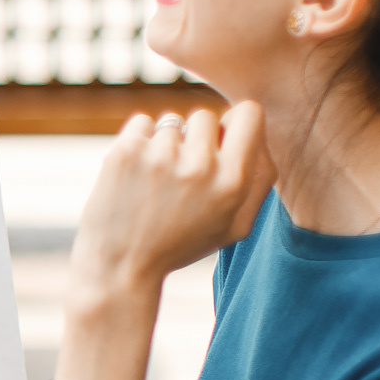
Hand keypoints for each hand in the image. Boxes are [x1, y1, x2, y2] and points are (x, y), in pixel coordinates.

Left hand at [70, 103, 274, 303]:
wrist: (120, 267)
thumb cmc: (180, 245)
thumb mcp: (234, 227)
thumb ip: (258, 180)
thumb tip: (258, 135)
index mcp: (233, 182)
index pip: (249, 113)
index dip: (234, 123)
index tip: (220, 141)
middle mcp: (199, 166)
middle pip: (205, 115)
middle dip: (195, 138)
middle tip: (181, 174)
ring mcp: (159, 156)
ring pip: (171, 121)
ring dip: (165, 143)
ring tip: (155, 182)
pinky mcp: (125, 152)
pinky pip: (142, 122)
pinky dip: (139, 140)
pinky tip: (136, 173)